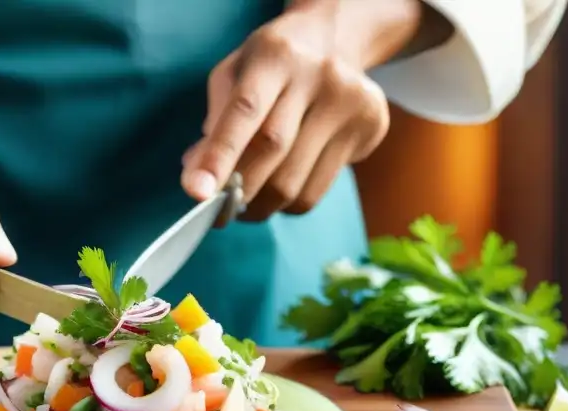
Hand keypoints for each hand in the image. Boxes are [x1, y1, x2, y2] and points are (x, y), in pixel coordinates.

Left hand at [181, 2, 395, 221]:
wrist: (333, 43)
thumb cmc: (270, 68)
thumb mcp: (234, 75)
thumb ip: (214, 122)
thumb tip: (197, 175)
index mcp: (276, 55)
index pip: (245, 110)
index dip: (219, 155)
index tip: (197, 192)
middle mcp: (319, 74)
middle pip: (273, 152)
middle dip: (238, 192)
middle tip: (219, 210)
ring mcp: (350, 101)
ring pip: (295, 183)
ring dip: (262, 205)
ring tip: (250, 200)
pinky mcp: (371, 127)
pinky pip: (316, 192)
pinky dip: (288, 203)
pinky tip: (282, 184)